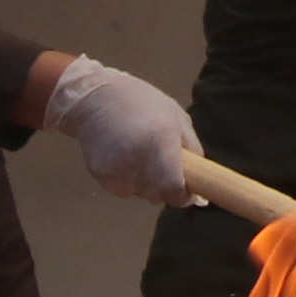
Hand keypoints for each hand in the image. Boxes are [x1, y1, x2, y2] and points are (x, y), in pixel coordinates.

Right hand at [40, 56, 200, 205]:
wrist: (96, 99)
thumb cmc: (143, 105)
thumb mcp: (177, 119)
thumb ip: (191, 150)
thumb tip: (199, 182)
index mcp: (160, 140)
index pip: (173, 187)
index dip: (182, 196)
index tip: (186, 194)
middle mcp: (137, 156)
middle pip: (157, 195)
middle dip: (164, 188)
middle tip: (160, 166)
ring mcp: (116, 167)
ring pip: (139, 193)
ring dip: (144, 184)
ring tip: (138, 157)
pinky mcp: (100, 174)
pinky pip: (121, 190)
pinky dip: (126, 181)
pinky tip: (122, 160)